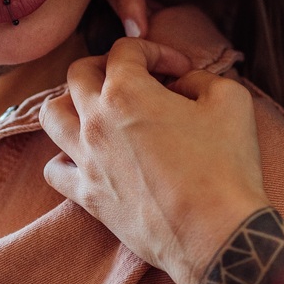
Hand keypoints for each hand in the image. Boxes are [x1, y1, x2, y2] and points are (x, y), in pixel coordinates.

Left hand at [40, 39, 269, 283]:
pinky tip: (90, 158)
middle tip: (135, 80)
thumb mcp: (231, 102)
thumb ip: (202, 79)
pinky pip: (54, 169)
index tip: (178, 69)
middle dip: (107, 67)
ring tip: (99, 112)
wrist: (215, 234)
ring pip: (52, 116)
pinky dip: (65, 157)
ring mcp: (86, 160)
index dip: (155, 50)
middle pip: (78, 74)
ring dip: (73, 104)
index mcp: (126, 92)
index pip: (125, 50)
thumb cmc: (225, 167)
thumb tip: (184, 83)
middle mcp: (95, 121)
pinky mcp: (87, 196)